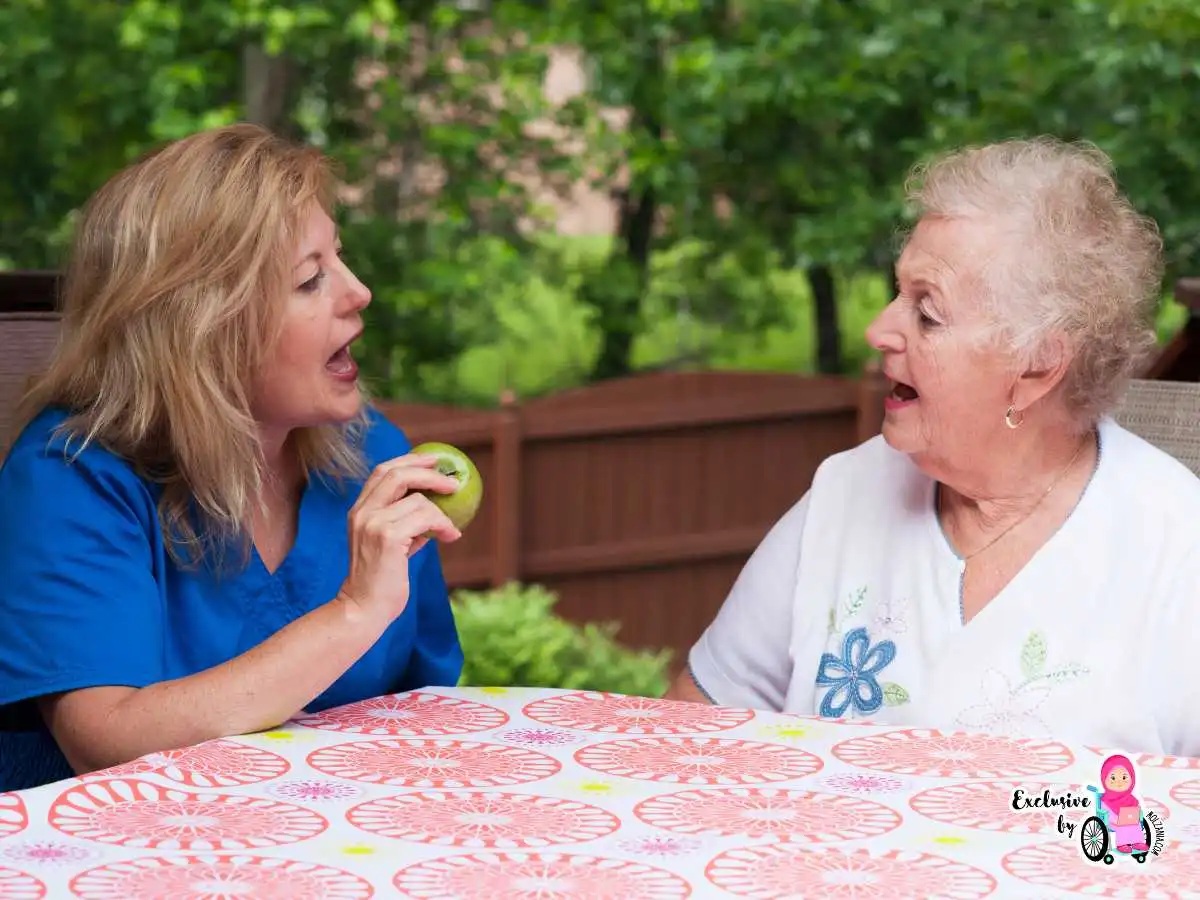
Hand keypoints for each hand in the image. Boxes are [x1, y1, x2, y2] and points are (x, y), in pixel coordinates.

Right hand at [338, 453, 462, 621]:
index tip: (433, 459)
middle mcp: (362, 512)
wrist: (363, 608)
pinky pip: (426, 518)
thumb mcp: (390, 545)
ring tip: (450, 530)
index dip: (409, 460)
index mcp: (359, 511)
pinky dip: (443, 524)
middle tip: (452, 481)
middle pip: (397, 474)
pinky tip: (450, 536)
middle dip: (428, 472)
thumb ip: (405, 524)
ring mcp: (373, 523)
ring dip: (442, 513)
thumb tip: (435, 509)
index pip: (382, 472)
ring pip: (418, 500)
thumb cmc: (381, 580)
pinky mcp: (387, 537)